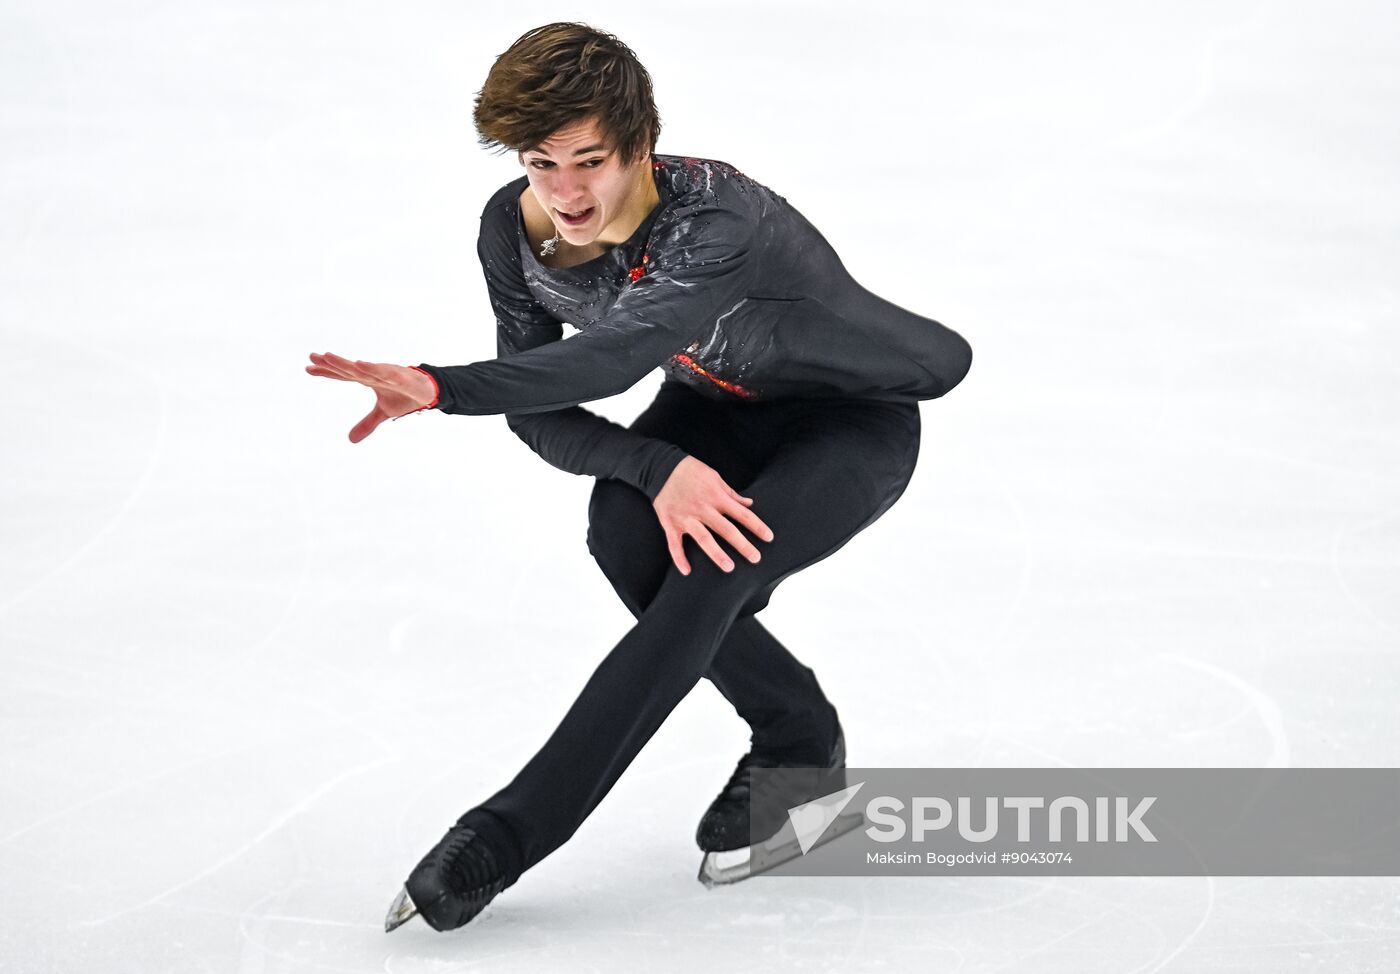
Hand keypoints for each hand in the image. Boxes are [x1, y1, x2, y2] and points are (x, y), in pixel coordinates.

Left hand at [304, 352, 437, 442]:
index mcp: (368, 379)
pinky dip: (373, 368)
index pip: (343, 375)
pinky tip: (360, 364)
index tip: (308, 369)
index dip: (326, 372)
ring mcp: (387, 373)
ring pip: (362, 368)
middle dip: (330, 363)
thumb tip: (350, 440)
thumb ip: (367, 423)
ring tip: (327, 356)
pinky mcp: (402, 377)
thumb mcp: (384, 413)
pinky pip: (385, 372)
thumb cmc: (405, 397)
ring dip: (345, 362)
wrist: (430, 393)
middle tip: (311, 357)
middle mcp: (374, 373)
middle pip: (348, 368)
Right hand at [653, 456, 774, 575]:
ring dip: (716, 554)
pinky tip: (686, 571)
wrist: (660, 467)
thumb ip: (731, 493)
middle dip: (742, 544)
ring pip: (703, 538)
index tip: (768, 537)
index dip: (756, 526)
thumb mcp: (714, 476)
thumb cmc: (690, 471)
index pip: (741, 514)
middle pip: (726, 529)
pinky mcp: (670, 523)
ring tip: (729, 567)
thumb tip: (748, 503)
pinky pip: (674, 544)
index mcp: (716, 497)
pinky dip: (679, 558)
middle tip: (755, 558)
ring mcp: (686, 517)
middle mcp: (703, 509)